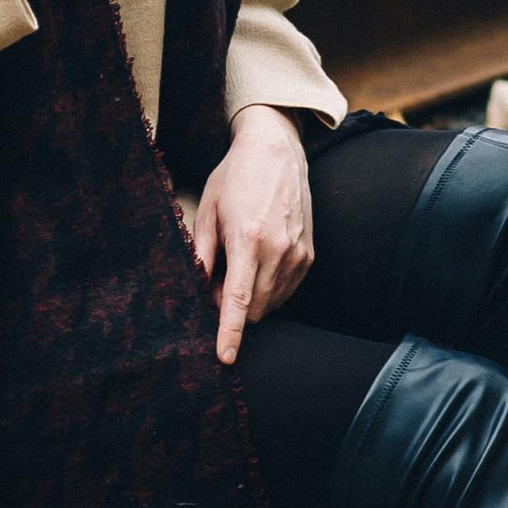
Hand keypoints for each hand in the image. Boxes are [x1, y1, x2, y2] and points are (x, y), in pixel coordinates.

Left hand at [191, 104, 312, 362]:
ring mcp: (297, 253)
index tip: (225, 357)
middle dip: (234, 307)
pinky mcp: (309, 254)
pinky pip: (287, 290)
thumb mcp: (208, 210)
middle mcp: (277, 249)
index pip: (239, 299)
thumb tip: (199, 290)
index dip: (231, 332)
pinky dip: (270, 288)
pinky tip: (260, 263)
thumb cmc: (236, 177)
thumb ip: (202, 254)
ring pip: (272, 302)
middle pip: (256, 308)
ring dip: (253, 298)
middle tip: (219, 277)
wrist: (276, 150)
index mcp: (247, 238)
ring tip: (241, 261)